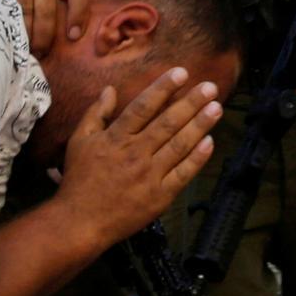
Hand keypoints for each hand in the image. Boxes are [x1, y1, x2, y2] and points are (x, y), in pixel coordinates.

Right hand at [0, 0, 90, 54]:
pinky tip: (4, 31)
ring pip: (24, 8)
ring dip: (23, 33)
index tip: (74, 36)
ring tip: (22, 48)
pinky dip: (3, 21)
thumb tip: (65, 16)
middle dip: (45, 35)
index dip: (80, 15)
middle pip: (48, 6)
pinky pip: (1, 2)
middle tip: (41, 53)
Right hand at [55, 67, 223, 242]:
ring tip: (216, 108)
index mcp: (116, 138)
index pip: (143, 107)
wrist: (81, 222)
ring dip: (200, 125)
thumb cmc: (79, 180)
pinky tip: (209, 142)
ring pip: (179, 145)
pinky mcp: (160, 197)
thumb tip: (110, 89)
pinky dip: (197, 158)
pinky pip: (183, 174)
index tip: (181, 72)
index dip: (163, 88)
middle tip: (210, 86)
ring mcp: (150, 176)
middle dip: (191, 102)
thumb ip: (96, 114)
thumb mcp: (79, 142)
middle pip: (168, 123)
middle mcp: (135, 153)